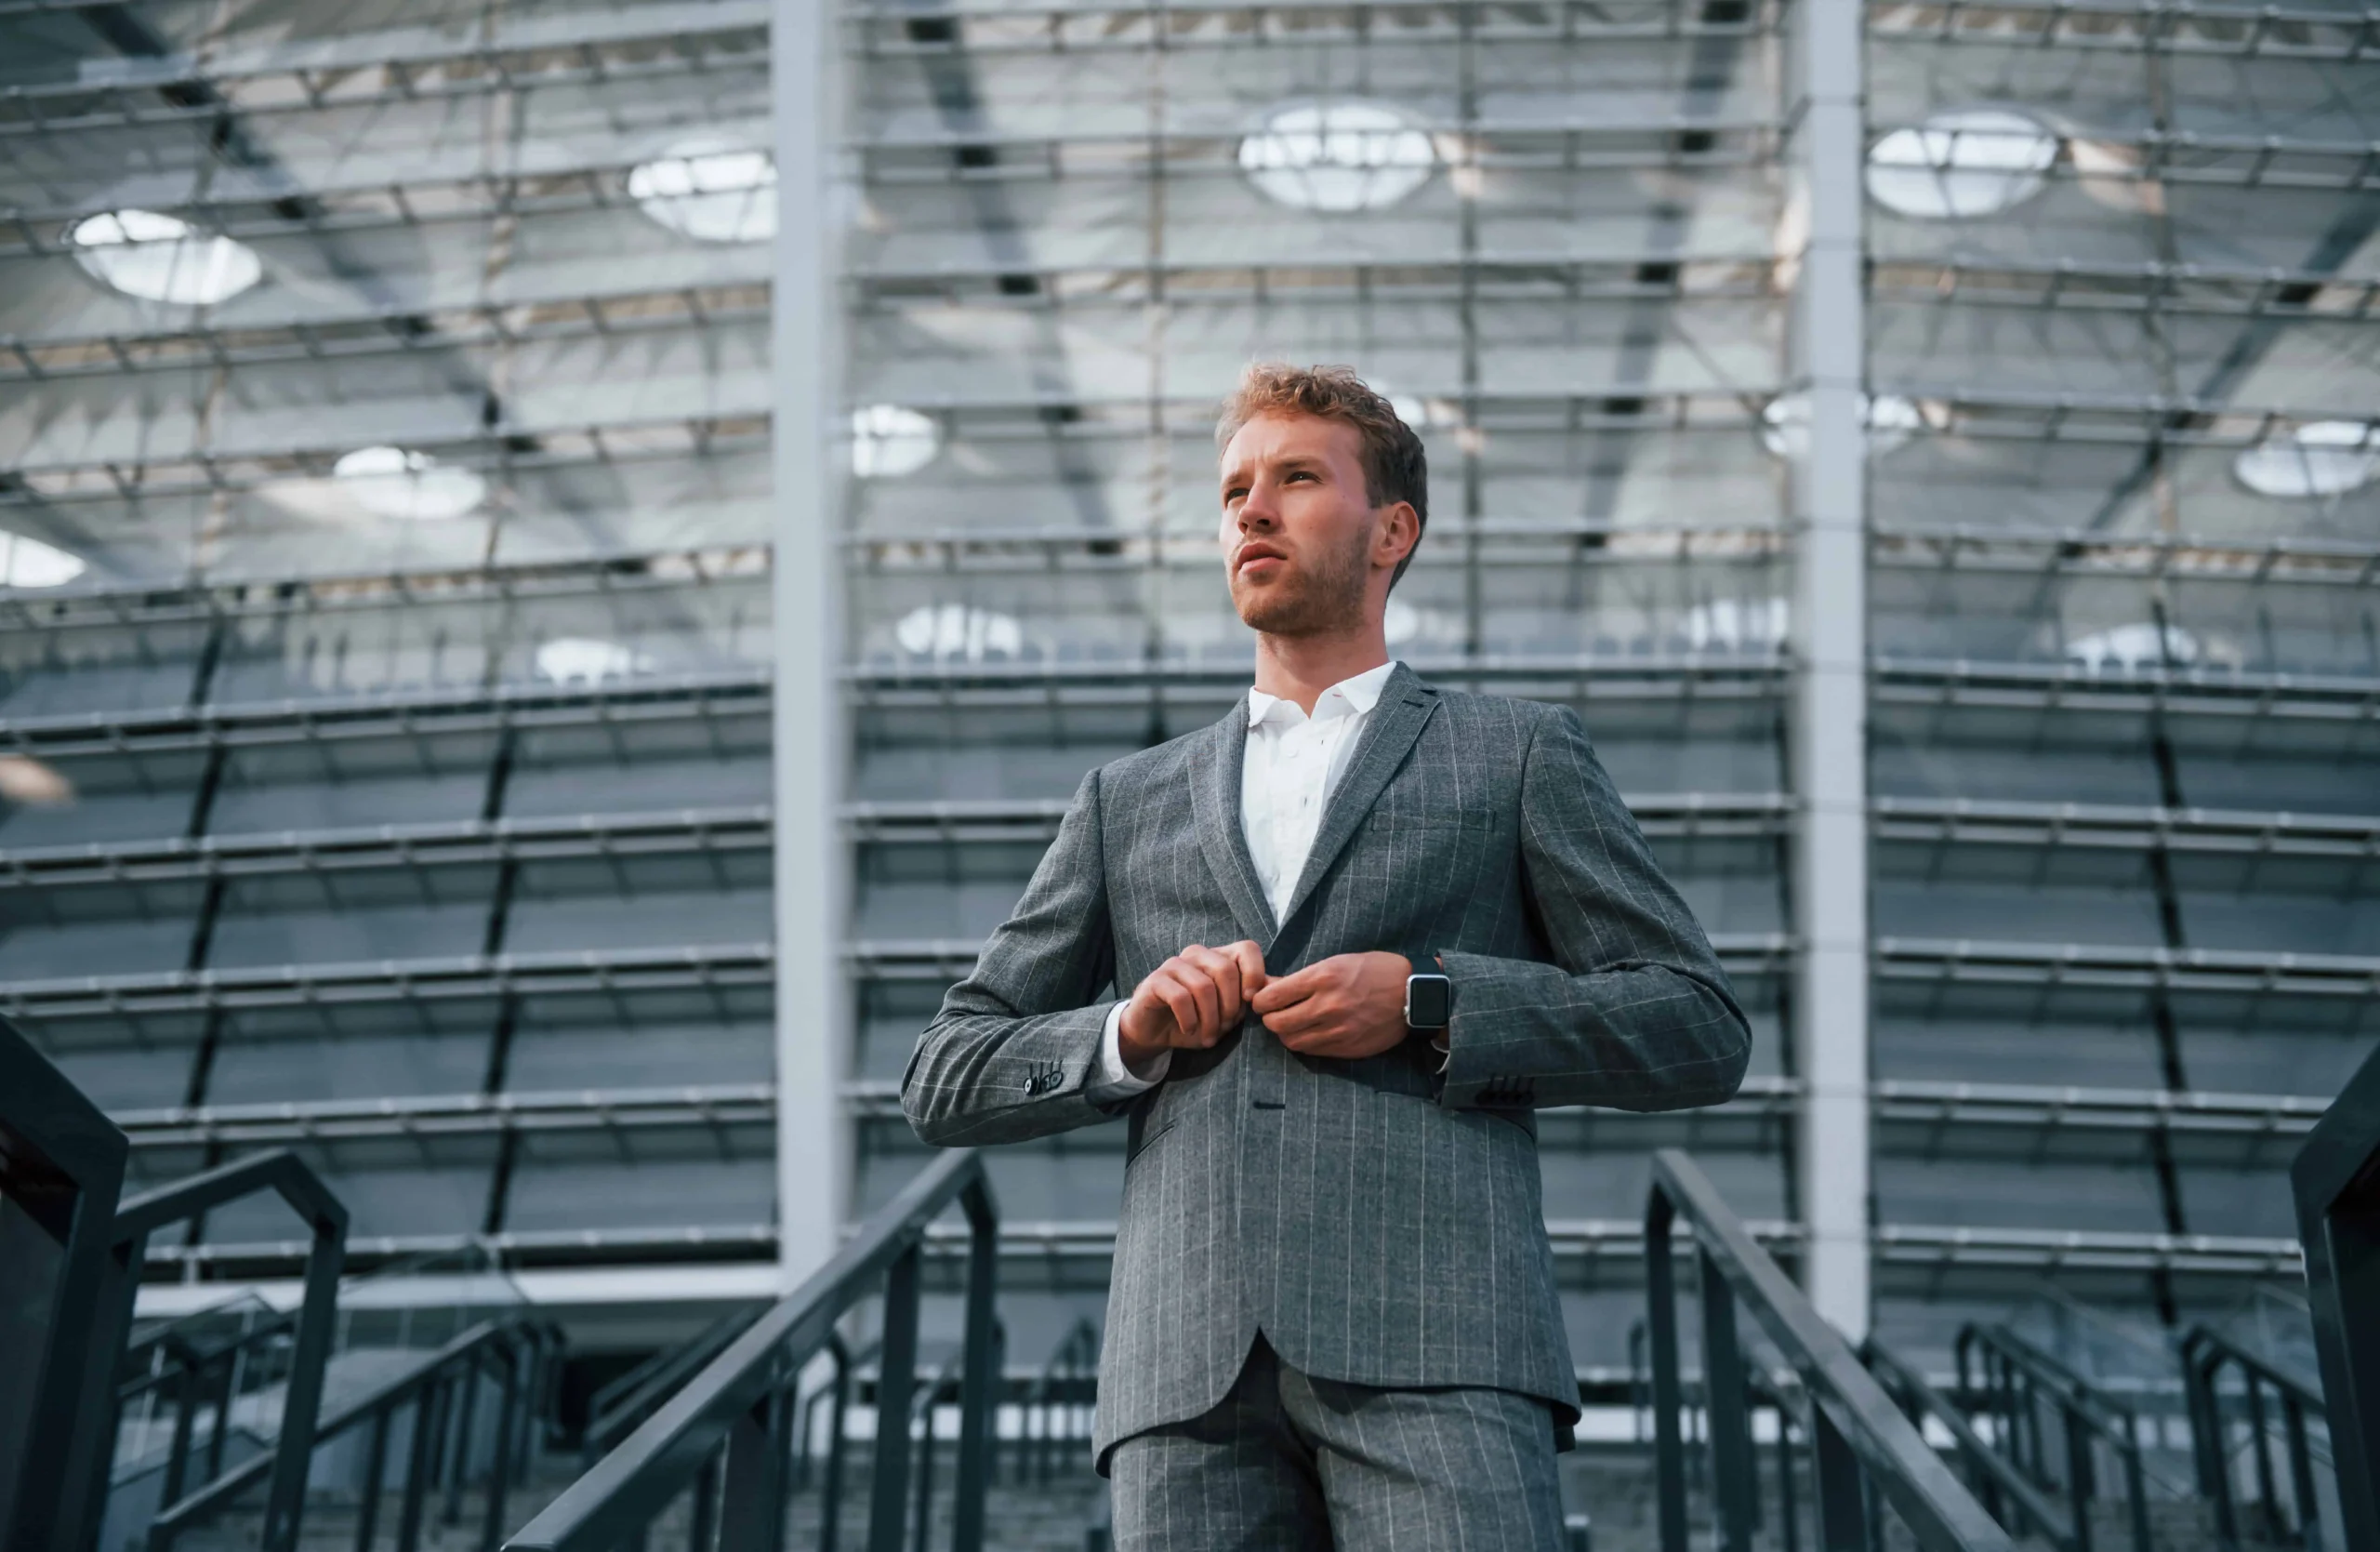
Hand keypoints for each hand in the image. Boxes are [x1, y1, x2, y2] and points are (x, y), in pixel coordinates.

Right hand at [1119, 941, 1267, 1067]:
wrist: (1154, 1032)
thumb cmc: (1195, 1020)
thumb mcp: (1227, 1015)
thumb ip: (1246, 1002)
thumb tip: (1272, 993)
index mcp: (1219, 958)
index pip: (1247, 948)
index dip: (1254, 973)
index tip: (1250, 1002)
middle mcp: (1197, 955)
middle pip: (1226, 969)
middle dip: (1230, 1006)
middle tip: (1225, 1028)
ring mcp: (1174, 965)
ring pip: (1203, 986)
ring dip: (1210, 1019)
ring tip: (1208, 1036)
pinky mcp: (1155, 980)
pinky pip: (1180, 997)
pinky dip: (1189, 1020)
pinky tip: (1188, 1030)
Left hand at [1252, 951, 1412, 1059]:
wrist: (1414, 994)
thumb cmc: (1376, 970)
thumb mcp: (1338, 962)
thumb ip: (1303, 977)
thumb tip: (1270, 985)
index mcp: (1323, 977)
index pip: (1271, 997)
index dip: (1259, 1000)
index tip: (1261, 999)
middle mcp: (1327, 1006)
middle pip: (1276, 1023)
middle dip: (1269, 1018)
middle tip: (1274, 1013)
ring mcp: (1337, 1030)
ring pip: (1292, 1041)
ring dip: (1286, 1033)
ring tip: (1292, 1023)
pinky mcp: (1347, 1047)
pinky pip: (1313, 1051)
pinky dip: (1306, 1042)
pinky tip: (1312, 1032)